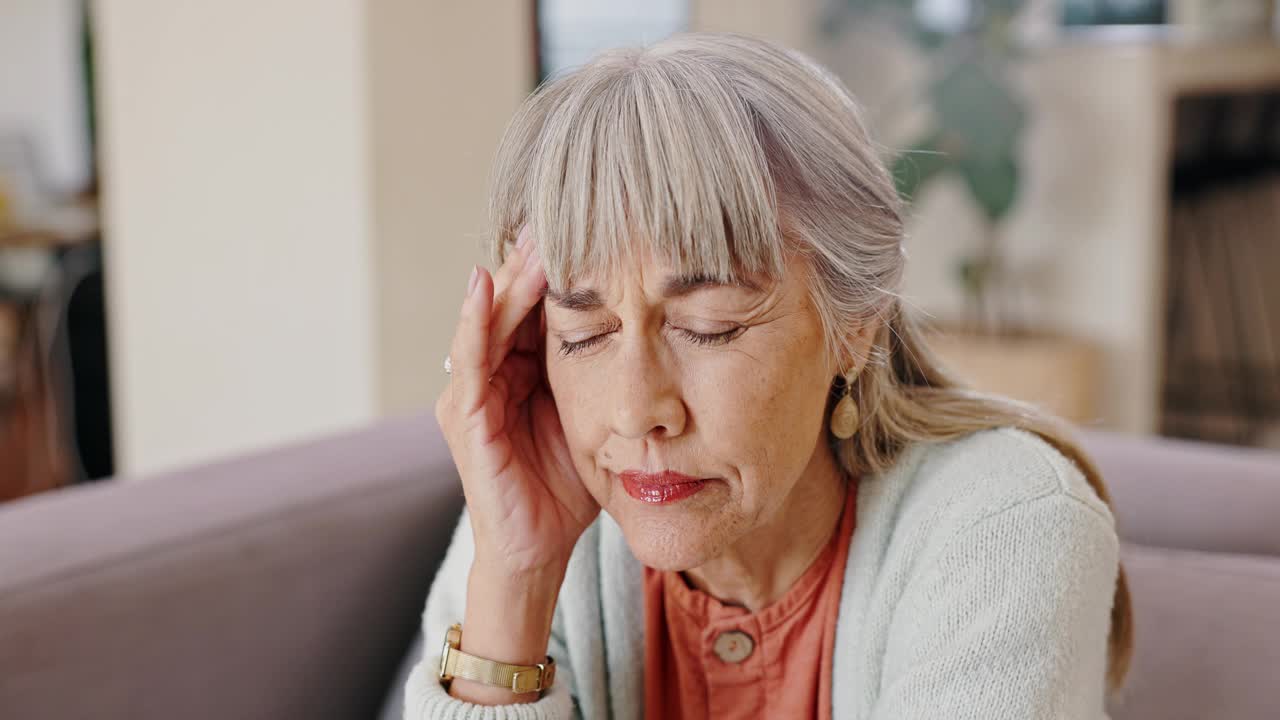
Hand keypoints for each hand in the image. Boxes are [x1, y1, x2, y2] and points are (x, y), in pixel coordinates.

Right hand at [435, 227, 599, 577]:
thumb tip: (653, 328)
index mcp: (522, 369)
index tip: (591, 221)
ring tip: (533, 233)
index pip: (538, 304)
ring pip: (489, 317)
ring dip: (510, 275)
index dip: (560, 266)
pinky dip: (477, 318)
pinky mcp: (466, 417)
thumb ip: (606, 374)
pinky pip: (471, 357)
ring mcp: (472, 392)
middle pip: (511, 301)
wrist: (538, 550)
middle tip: (560, 206)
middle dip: (535, 257)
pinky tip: (488, 282)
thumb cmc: (567, 487)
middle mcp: (491, 372)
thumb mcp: (594, 417)